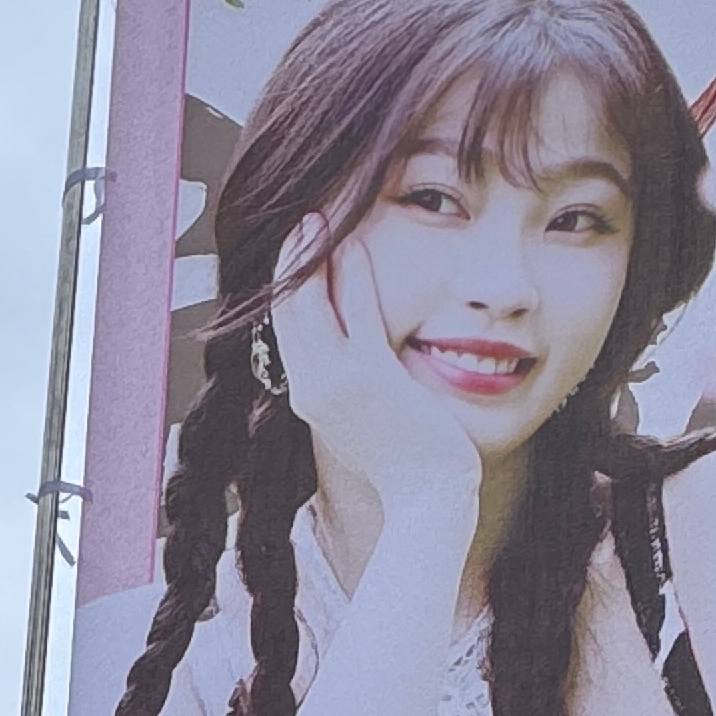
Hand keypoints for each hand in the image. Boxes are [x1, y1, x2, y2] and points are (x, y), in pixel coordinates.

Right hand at [269, 220, 483, 541]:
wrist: (427, 499)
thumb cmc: (409, 462)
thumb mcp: (366, 418)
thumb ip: (352, 382)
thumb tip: (355, 352)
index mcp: (308, 397)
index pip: (288, 328)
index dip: (288, 285)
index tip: (297, 251)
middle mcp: (311, 388)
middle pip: (288, 309)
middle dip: (292, 259)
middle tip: (301, 218)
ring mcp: (335, 382)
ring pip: (311, 304)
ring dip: (312, 255)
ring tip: (317, 216)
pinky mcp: (368, 377)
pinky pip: (356, 312)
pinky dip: (351, 274)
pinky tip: (354, 244)